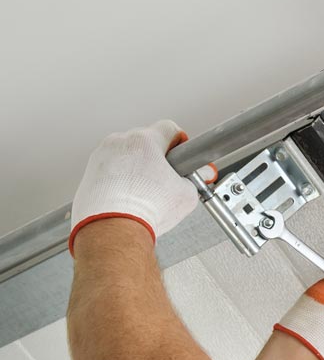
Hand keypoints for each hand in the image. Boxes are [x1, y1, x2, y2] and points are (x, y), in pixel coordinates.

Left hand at [70, 120, 214, 251]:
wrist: (111, 231)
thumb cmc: (143, 211)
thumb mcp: (186, 194)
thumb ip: (195, 179)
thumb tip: (199, 177)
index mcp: (145, 140)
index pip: (169, 128)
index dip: (179, 143)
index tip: (180, 156)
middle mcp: (120, 143)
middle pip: (145, 140)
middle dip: (155, 156)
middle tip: (162, 177)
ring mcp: (101, 156)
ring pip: (125, 153)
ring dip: (135, 165)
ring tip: (143, 190)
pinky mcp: (89, 173)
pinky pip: (109, 168)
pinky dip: (118, 178)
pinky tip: (127, 195)